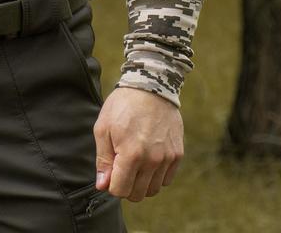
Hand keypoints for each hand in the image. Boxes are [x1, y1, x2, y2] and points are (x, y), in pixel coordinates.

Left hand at [93, 86, 183, 201]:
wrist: (150, 86)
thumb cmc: (122, 106)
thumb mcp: (103, 128)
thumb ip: (103, 160)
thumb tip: (103, 185)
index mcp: (131, 154)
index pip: (120, 190)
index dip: (112, 184)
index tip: (111, 170)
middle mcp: (152, 160)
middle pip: (137, 194)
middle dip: (126, 185)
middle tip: (121, 165)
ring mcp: (167, 158)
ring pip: (153, 189)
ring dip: (141, 182)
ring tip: (135, 160)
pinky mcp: (178, 154)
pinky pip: (166, 179)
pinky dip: (156, 175)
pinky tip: (148, 157)